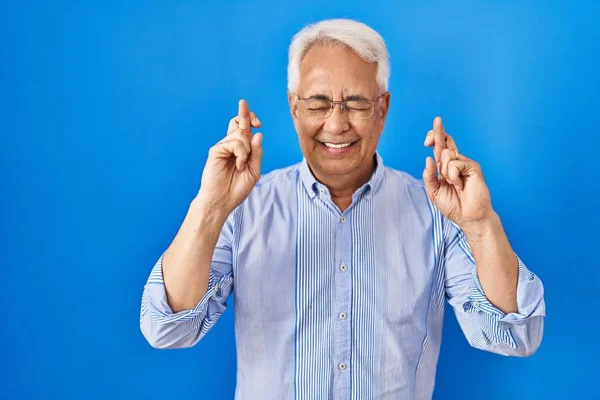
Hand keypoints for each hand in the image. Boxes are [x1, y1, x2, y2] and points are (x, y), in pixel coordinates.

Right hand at [196, 99, 262, 213]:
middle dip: (247, 115)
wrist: (222, 201)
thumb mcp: (254, 170)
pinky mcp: (216, 151)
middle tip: (256, 121)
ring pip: (240, 134)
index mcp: (241, 149)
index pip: (244, 128)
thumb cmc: (237, 188)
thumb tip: (258, 134)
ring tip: (242, 165)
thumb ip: (257, 153)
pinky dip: (241, 154)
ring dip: (247, 149)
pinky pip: (234, 143)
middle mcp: (231, 145)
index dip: (250, 118)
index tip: (258, 123)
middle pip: (238, 122)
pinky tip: (238, 165)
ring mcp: (223, 147)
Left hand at [422, 116, 494, 227]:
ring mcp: (465, 163)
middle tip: (437, 119)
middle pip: (446, 141)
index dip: (433, 139)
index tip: (426, 141)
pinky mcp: (473, 166)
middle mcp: (455, 162)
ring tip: (454, 184)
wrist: (468, 217)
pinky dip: (453, 176)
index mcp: (445, 167)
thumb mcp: (434, 192)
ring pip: (446, 154)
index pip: (439, 148)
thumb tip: (428, 159)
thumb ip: (429, 176)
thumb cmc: (453, 205)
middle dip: (438, 131)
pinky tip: (460, 185)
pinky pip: (455, 164)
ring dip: (445, 172)